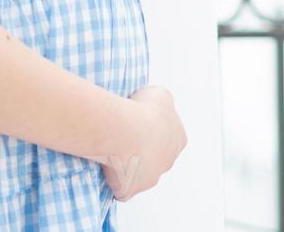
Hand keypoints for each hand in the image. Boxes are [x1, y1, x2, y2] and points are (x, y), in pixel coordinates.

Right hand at [101, 86, 186, 200]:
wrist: (126, 131)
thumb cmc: (143, 110)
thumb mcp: (160, 94)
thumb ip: (162, 103)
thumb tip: (157, 107)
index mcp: (178, 139)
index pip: (167, 137)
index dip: (152, 130)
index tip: (136, 123)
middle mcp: (167, 162)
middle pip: (154, 158)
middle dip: (141, 150)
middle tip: (122, 136)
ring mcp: (150, 179)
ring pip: (137, 174)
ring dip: (126, 165)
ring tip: (111, 149)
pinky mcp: (130, 190)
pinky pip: (120, 188)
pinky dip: (112, 179)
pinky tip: (104, 165)